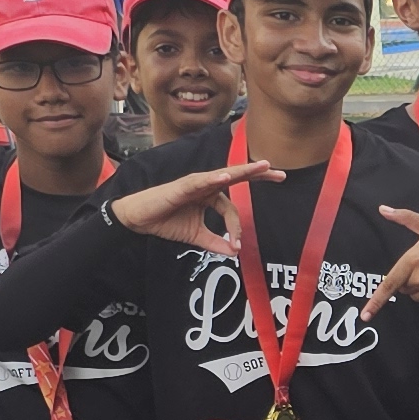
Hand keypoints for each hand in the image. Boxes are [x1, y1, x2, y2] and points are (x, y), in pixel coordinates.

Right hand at [112, 160, 279, 250]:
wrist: (139, 221)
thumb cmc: (166, 222)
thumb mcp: (195, 236)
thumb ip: (214, 242)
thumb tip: (234, 252)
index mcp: (209, 196)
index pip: (231, 208)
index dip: (236, 227)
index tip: (236, 246)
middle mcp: (204, 186)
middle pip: (235, 177)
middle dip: (257, 174)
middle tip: (279, 173)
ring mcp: (194, 184)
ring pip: (222, 175)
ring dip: (242, 171)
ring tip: (262, 166)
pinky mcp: (182, 186)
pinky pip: (200, 182)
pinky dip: (213, 179)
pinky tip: (225, 177)